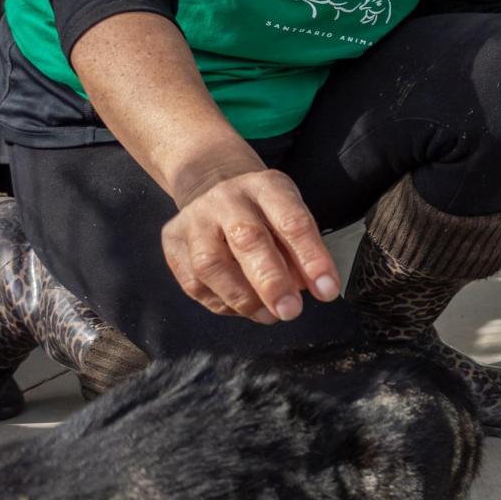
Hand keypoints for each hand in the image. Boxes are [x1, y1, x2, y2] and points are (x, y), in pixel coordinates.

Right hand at [161, 165, 340, 323]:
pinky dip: (220, 302)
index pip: (292, 221)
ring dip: (242, 298)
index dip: (311, 258)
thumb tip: (309, 289)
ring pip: (211, 264)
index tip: (328, 290)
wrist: (213, 184)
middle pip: (247, 239)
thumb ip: (300, 251)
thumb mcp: (289, 215)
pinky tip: (241, 308)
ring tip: (268, 315)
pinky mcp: (172, 241)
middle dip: (271, 282)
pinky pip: (193, 282)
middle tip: (291, 311)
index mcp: (266, 187)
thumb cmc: (262, 210)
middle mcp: (227, 199)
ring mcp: (195, 219)